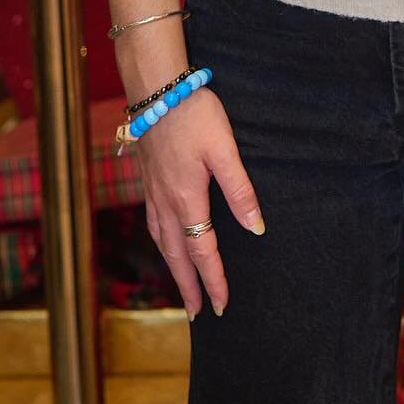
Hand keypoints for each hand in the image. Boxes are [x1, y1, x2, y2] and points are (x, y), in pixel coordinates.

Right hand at [134, 89, 264, 317]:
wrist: (157, 89)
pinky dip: (161, 243)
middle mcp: (165, 202)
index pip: (203, 251)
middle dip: (188, 286)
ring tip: (181, 286)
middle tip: (197, 314)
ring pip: (162, 242)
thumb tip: (256, 229)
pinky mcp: (147, 180)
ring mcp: (152, 192)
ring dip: (173, 268)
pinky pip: (152, 224)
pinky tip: (165, 241)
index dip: (214, 279)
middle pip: (177, 255)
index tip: (222, 304)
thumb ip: (240, 190)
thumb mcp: (225, 150)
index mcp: (187, 199)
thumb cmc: (195, 115)